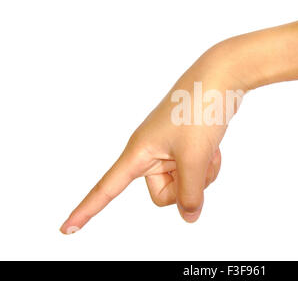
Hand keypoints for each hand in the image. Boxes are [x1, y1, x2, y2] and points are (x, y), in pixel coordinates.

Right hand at [60, 42, 244, 233]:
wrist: (221, 77)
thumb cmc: (200, 111)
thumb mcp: (195, 157)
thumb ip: (190, 193)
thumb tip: (189, 216)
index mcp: (139, 152)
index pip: (107, 188)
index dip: (87, 210)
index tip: (65, 230)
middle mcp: (150, 152)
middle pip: (163, 194)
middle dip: (185, 186)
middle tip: (197, 160)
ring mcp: (168, 149)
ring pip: (184, 183)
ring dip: (202, 173)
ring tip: (208, 149)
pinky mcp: (185, 145)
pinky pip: (195, 170)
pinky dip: (208, 164)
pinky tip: (214, 148)